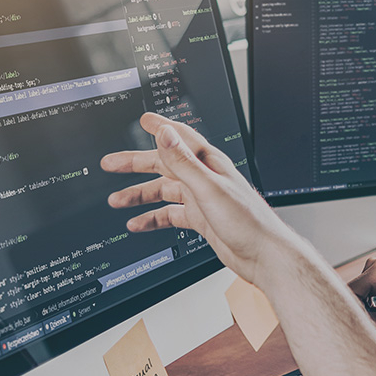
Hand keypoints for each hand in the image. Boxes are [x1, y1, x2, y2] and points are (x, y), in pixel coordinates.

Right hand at [100, 113, 294, 286]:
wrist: (262, 255)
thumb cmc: (247, 221)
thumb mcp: (208, 188)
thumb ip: (184, 162)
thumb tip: (165, 135)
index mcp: (209, 164)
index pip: (181, 138)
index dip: (161, 128)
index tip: (144, 120)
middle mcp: (205, 178)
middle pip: (165, 165)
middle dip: (137, 164)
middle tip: (112, 163)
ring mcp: (202, 199)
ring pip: (165, 191)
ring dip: (141, 194)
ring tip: (117, 200)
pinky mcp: (202, 219)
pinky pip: (171, 215)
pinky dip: (153, 218)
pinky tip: (138, 223)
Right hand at [348, 233, 375, 346]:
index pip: (351, 293)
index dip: (355, 314)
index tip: (368, 329)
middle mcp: (373, 267)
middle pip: (354, 297)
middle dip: (365, 317)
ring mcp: (374, 268)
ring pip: (361, 295)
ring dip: (370, 313)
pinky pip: (367, 291)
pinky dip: (374, 305)